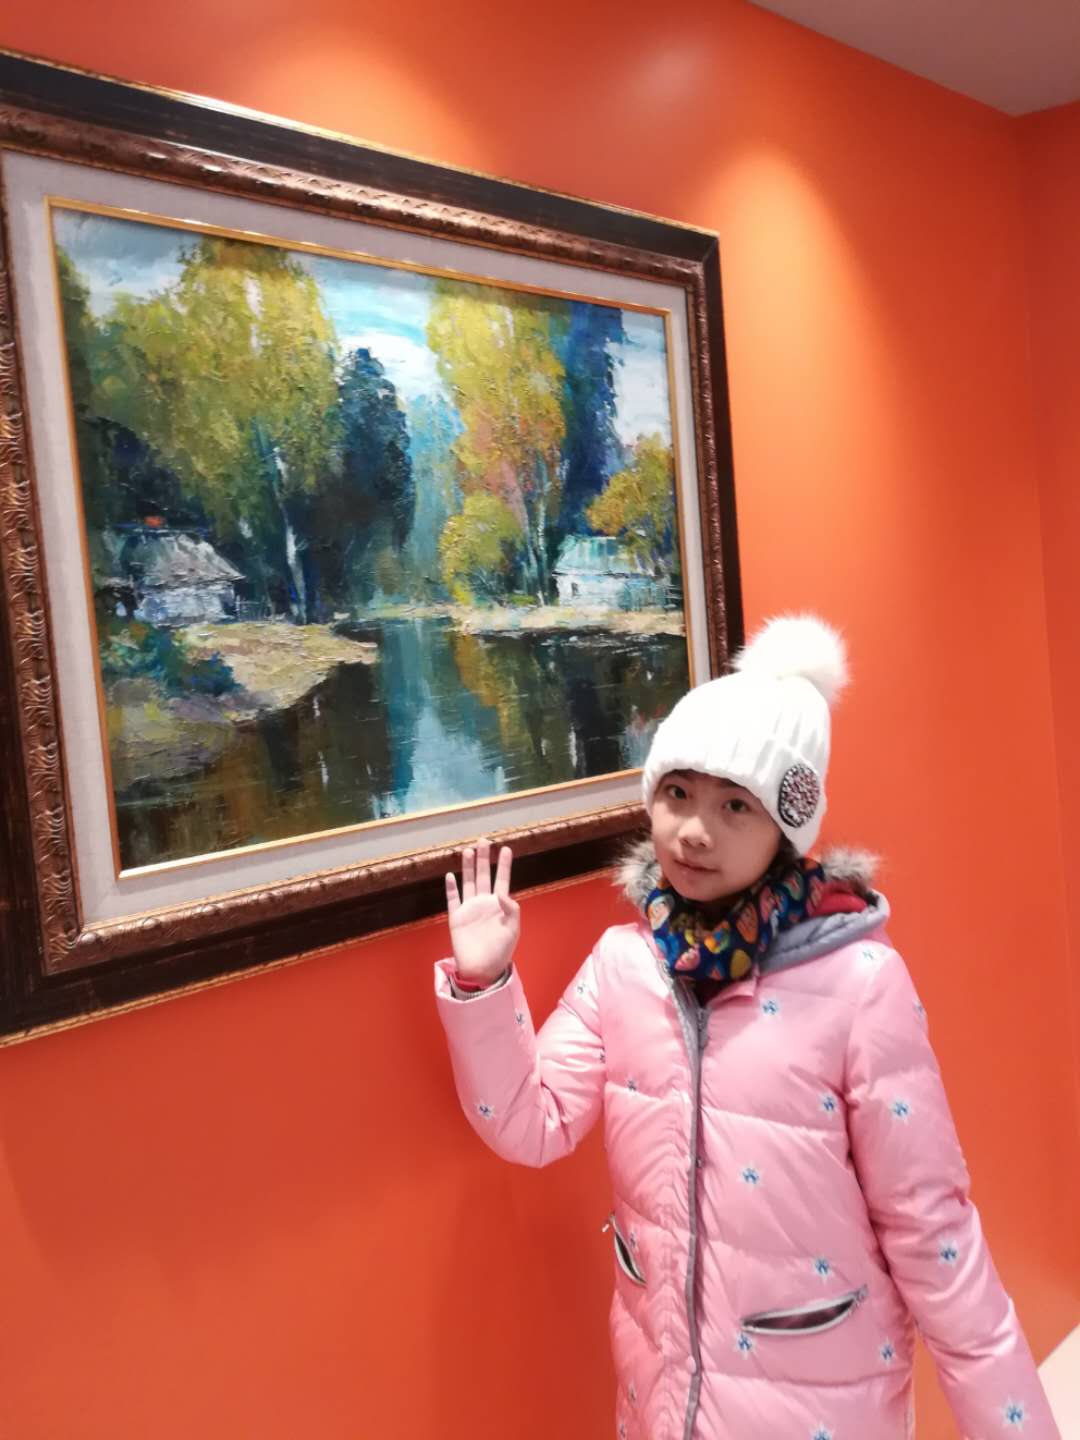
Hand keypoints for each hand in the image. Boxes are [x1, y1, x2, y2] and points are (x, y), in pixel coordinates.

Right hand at [445, 839, 519, 985]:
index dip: (504, 865)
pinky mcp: (456, 917)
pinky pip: (453, 899)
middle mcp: (483, 903)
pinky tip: (451, 875)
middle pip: (483, 875)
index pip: (502, 879)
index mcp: (499, 905)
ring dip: (468, 868)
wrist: (482, 969)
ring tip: (468, 851)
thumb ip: (510, 909)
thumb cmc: (501, 951)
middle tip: (484, 841)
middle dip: (483, 858)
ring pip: (468, 883)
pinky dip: (451, 887)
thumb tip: (501, 892)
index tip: (506, 848)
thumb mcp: (513, 930)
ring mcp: (469, 909)